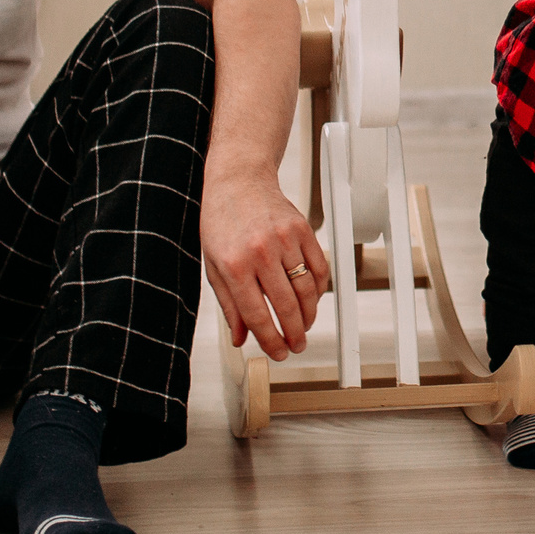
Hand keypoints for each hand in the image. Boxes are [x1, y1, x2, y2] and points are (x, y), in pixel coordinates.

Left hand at [200, 171, 328, 359]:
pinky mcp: (303, 229)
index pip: (258, 315)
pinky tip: (313, 299)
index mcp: (235, 266)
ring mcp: (285, 240)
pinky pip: (319, 267)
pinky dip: (320, 289)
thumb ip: (229, 304)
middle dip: (295, 334)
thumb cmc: (221, 221)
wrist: (238, 181)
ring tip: (305, 327)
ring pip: (307, 290)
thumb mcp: (214, 266)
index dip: (271, 340)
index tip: (277, 352)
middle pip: (287, 307)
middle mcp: (261, 253)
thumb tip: (241, 337)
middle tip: (296, 346)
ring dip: (310, 315)